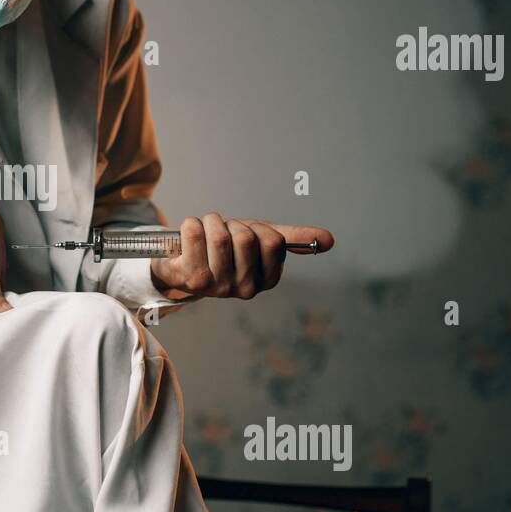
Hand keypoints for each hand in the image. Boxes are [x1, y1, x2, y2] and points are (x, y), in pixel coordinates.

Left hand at [149, 213, 333, 299]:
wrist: (182, 263)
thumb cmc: (223, 250)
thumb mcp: (260, 240)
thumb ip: (293, 238)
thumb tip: (329, 239)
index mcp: (267, 279)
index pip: (273, 240)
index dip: (255, 229)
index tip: (244, 235)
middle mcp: (246, 289)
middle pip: (246, 237)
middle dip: (231, 225)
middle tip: (221, 236)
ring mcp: (219, 287)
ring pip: (221, 234)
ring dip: (210, 222)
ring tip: (204, 234)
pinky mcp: (192, 279)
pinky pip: (195, 232)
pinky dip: (191, 224)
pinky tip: (189, 237)